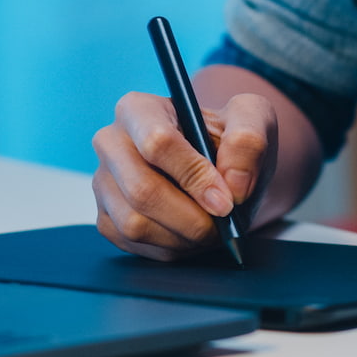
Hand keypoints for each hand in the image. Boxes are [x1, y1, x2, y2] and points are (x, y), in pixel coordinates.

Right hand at [92, 91, 277, 260]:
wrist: (220, 170)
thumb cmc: (230, 139)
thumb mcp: (252, 120)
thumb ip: (249, 140)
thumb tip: (233, 183)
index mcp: (139, 109)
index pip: (157, 143)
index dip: (194, 176)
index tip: (226, 200)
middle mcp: (111, 143)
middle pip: (141, 190)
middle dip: (190, 216)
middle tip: (222, 223)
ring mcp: (104, 183)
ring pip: (135, 223)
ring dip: (183, 235)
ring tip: (209, 226)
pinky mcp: (106, 218)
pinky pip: (133, 244)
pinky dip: (171, 247)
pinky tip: (189, 232)